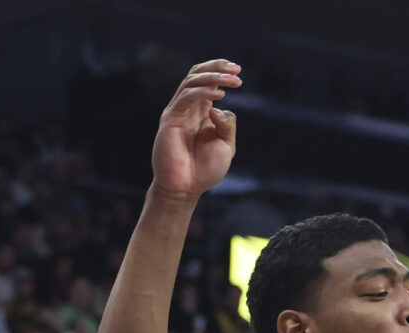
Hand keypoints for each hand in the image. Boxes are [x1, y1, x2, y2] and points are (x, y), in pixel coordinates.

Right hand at [152, 61, 240, 201]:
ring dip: (213, 77)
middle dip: (217, 67)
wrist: (185, 189)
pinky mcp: (170, 118)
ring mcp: (178, 111)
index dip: (221, 71)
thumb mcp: (226, 145)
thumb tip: (218, 107)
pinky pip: (186, 97)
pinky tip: (220, 96)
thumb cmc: (205, 170)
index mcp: (201, 111)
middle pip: (197, 73)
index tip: (239, 73)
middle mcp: (188, 107)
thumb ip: (227, 124)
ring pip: (191, 81)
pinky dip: (203, 92)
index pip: (207, 81)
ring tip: (233, 81)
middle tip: (237, 70)